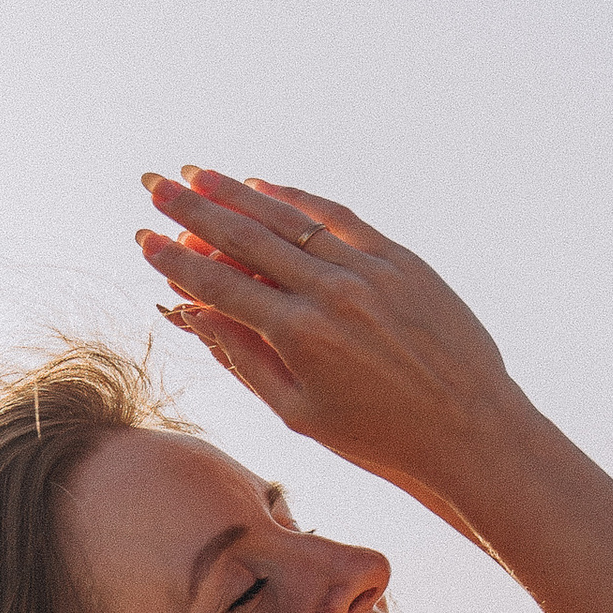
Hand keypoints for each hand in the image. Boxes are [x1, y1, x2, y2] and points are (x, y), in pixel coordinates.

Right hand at [136, 168, 526, 512]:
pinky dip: (298, 200)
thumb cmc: (379, 437)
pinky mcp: (401, 260)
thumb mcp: (299, 413)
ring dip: (237, 193)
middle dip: (192, 210)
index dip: (175, 261)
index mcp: (300, 337)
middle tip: (154, 184)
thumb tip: (191, 314)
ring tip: (198, 175)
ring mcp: (369, 271)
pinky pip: (338, 218)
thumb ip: (243, 358)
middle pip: (245, 238)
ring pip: (288, 219)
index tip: (143, 237)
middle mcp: (331, 293)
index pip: (219, 286)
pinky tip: (266, 187)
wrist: (469, 431)